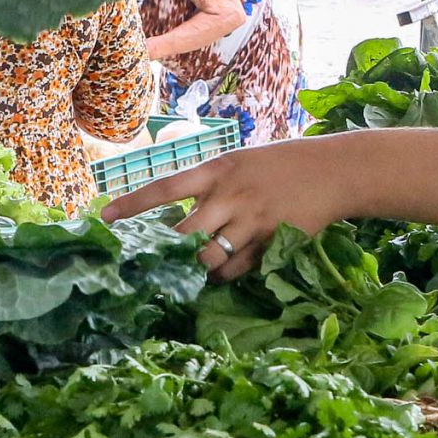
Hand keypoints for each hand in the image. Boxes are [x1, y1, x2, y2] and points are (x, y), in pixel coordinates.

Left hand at [101, 135, 361, 278]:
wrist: (332, 172)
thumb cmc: (280, 166)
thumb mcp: (240, 164)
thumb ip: (210, 188)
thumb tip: (181, 222)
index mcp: (218, 170)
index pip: (165, 188)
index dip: (133, 204)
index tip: (105, 217)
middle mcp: (230, 195)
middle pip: (184, 234)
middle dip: (168, 252)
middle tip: (155, 262)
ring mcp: (251, 221)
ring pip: (209, 258)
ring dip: (198, 267)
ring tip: (195, 269)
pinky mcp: (271, 243)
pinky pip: (237, 269)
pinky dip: (226, 274)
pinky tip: (226, 269)